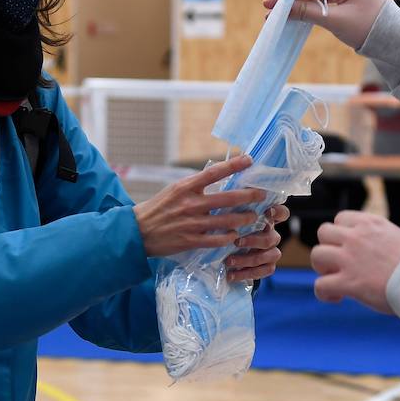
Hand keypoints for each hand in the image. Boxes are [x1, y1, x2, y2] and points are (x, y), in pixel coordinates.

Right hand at [135, 157, 265, 257]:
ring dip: (244, 218)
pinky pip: (217, 239)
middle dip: (250, 196)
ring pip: (227, 220)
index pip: (214, 172)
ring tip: (253, 217)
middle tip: (262, 195)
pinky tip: (235, 235)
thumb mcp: (174, 191)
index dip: (234, 165)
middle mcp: (190, 203)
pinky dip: (229, 237)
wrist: (136, 232)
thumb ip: (195, 186)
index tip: (250, 159)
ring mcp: (192, 223)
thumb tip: (218, 177)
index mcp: (185, 187)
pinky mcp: (191, 240)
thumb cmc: (158, 209)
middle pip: (228, 198)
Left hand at [225, 204, 289, 283]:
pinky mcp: (267, 266)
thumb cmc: (226, 228)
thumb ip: (233, 206)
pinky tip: (231, 274)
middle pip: (273, 237)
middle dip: (254, 240)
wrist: (222, 252)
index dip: (278, 212)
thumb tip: (230, 194)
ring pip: (272, 255)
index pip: (282, 213)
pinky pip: (266, 271)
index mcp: (266, 220)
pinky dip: (248, 273)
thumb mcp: (227, 214)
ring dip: (249, 259)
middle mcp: (271, 235)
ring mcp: (271, 251)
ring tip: (229, 261)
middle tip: (236, 242)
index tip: (268, 212)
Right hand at [263, 0, 387, 50]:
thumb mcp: (336, 20)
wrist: (392, 40)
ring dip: (297, 4)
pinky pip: (321, 0)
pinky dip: (308, 8)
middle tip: (267, 9)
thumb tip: (282, 10)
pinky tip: (293, 14)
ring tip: (276, 14)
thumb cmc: (369, 28)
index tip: (268, 2)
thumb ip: (308, 13)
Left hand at [311, 211, 399, 313]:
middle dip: (328, 248)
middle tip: (340, 265)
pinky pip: (320, 285)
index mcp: (371, 223)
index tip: (349, 250)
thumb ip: (379, 241)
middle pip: (323, 232)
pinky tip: (337, 298)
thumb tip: (374, 255)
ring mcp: (349, 258)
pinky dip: (324, 293)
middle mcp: (357, 236)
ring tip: (335, 281)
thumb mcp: (398, 241)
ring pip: (317, 255)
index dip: (340, 235)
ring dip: (322, 268)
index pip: (340, 218)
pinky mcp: (348, 281)